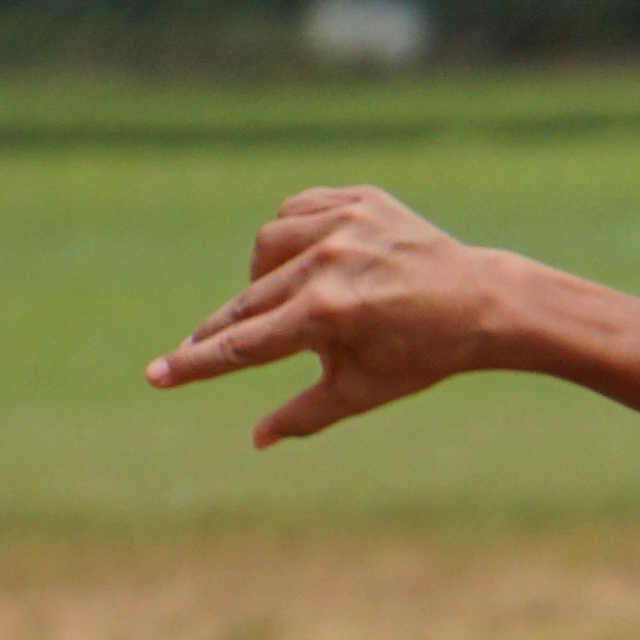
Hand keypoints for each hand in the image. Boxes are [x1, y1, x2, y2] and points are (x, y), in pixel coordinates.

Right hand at [145, 185, 526, 448]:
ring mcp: (344, 222)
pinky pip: (295, 212)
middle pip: (249, 299)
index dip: (198, 363)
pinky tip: (309, 261)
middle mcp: (330, 261)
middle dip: (219, 329)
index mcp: (329, 313)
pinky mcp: (358, 198)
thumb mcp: (361, 392)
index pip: (246, 343)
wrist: (482, 302)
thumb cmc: (421, 356)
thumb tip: (256, 441)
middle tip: (195, 349)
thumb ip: (303, 415)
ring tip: (288, 304)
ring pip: (265, 247)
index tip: (157, 375)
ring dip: (264, 278)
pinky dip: (292, 237)